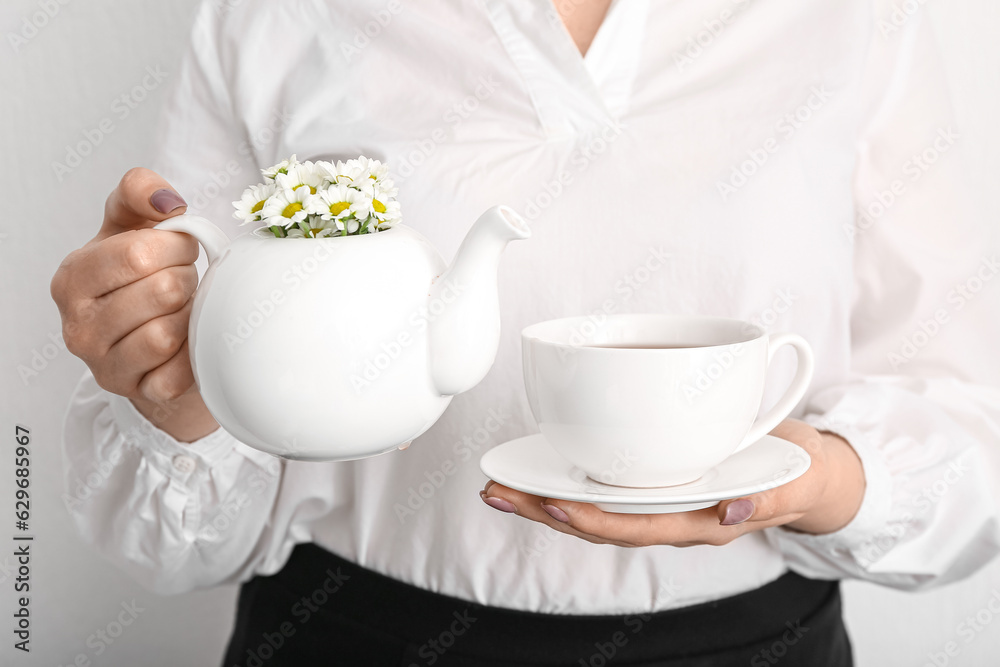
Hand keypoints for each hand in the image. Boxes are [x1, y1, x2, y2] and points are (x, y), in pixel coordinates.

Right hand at [51, 168, 218, 440]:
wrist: (154, 342)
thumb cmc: (142, 279)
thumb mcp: (133, 227)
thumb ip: (139, 193)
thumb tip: (166, 201)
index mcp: (73, 279)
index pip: (138, 254)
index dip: (177, 246)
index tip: (182, 249)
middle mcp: (78, 326)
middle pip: (162, 291)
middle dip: (187, 279)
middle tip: (185, 282)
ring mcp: (105, 366)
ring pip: (167, 334)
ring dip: (191, 316)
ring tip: (186, 309)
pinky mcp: (137, 394)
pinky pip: (177, 374)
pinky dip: (193, 356)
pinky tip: (188, 343)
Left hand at [480, 419, 865, 546]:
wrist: (806, 470)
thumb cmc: (796, 474)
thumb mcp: (795, 484)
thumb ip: (771, 499)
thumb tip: (733, 513)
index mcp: (697, 521)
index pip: (632, 526)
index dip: (589, 519)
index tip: (550, 504)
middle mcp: (669, 514)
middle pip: (596, 521)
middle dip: (544, 510)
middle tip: (496, 491)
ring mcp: (659, 499)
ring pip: (593, 506)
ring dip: (544, 497)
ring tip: (499, 485)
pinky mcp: (655, 478)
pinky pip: (604, 485)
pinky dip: (567, 478)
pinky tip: (538, 468)